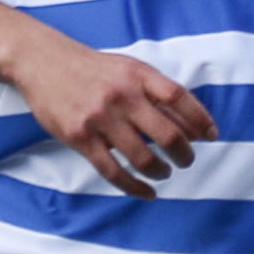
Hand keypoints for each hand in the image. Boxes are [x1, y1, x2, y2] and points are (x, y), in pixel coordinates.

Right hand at [15, 39, 216, 197]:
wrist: (42, 62)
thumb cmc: (93, 68)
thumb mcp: (128, 69)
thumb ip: (157, 92)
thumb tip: (193, 126)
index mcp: (138, 75)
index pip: (180, 98)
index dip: (201, 119)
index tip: (211, 136)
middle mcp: (121, 96)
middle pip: (167, 134)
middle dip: (184, 154)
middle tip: (187, 161)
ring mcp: (100, 118)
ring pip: (142, 158)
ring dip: (161, 171)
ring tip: (165, 172)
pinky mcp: (80, 138)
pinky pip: (113, 171)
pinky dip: (135, 187)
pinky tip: (147, 192)